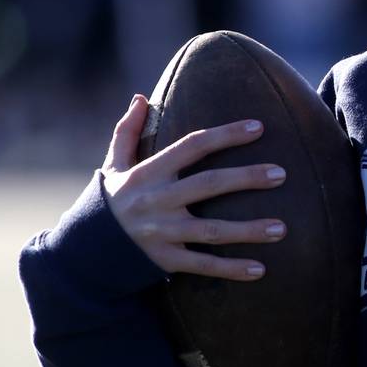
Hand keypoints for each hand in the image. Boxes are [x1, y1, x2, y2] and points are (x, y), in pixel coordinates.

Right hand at [100, 94, 288, 281]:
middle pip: (208, 185)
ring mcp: (162, 233)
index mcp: (148, 173)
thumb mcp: (114, 166)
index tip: (259, 127)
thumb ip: (127, 132)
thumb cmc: (110, 201)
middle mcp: (156, 201)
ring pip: (212, 231)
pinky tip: (261, 269)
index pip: (192, 146)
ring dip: (249, 230)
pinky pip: (203, 265)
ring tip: (282, 228)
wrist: (84, 251)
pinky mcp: (165, 261)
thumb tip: (140, 97)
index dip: (225, 135)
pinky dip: (232, 269)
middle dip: (246, 178)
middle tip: (282, 173)